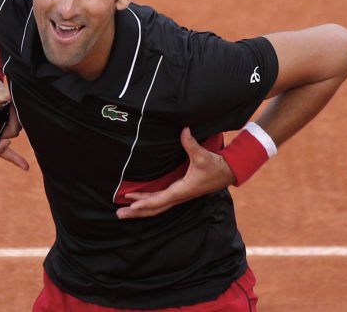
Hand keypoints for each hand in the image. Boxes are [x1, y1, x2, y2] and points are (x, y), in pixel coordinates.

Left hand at [116, 127, 234, 218]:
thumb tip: (184, 130)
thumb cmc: (215, 166)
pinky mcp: (178, 193)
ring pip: (156, 207)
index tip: (133, 206)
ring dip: (140, 210)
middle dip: (137, 212)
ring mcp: (178, 196)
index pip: (161, 200)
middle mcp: (178, 196)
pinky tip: (138, 202)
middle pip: (154, 209)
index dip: (146, 203)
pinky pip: (160, 202)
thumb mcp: (203, 155)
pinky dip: (147, 204)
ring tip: (123, 212)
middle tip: (119, 214)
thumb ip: (191, 144)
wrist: (227, 173)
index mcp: (182, 190)